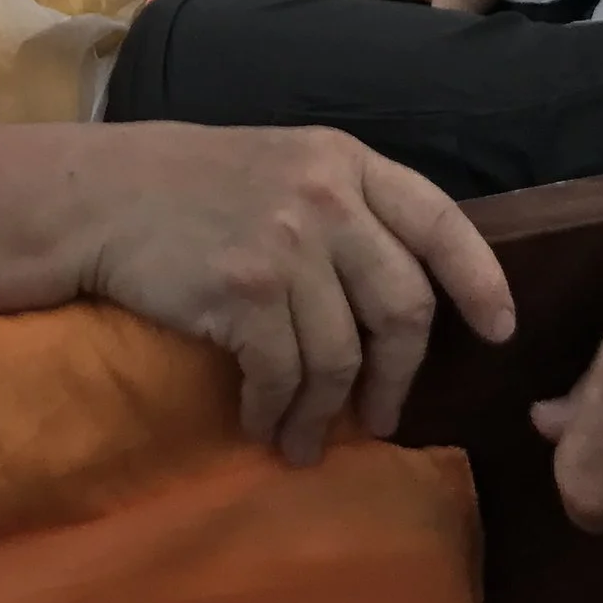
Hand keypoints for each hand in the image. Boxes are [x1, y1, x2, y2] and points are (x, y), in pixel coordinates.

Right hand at [81, 123, 513, 461]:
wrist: (102, 195)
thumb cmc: (196, 186)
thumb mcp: (288, 167)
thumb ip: (349, 211)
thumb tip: (410, 300)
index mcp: (346, 162)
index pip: (440, 221)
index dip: (480, 280)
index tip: (500, 332)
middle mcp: (327, 197)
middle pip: (404, 307)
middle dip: (399, 378)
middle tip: (383, 418)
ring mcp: (287, 243)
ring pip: (344, 355)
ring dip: (329, 414)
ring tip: (308, 441)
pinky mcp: (244, 292)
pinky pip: (285, 376)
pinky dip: (278, 412)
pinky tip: (264, 423)